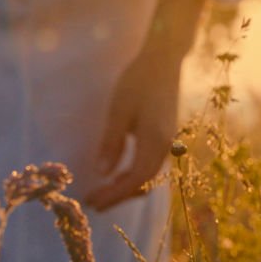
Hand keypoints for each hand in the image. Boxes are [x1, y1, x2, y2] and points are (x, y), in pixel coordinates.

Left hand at [84, 0, 204, 210]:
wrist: (164, 59)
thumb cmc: (138, 79)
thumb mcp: (120, 109)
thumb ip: (111, 141)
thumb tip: (102, 172)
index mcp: (155, 140)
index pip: (135, 178)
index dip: (114, 194)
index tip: (92, 201)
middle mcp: (165, 144)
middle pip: (143, 181)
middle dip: (118, 195)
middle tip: (93, 203)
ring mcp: (168, 139)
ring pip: (148, 174)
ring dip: (127, 186)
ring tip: (104, 192)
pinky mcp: (165, 133)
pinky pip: (151, 162)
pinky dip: (134, 174)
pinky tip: (119, 172)